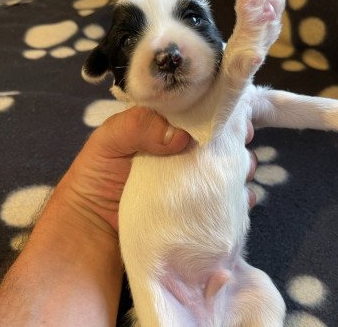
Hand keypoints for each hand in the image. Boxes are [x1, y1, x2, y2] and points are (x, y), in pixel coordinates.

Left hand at [57, 107, 256, 234]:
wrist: (94, 227)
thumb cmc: (97, 176)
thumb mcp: (109, 140)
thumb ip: (138, 126)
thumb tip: (182, 136)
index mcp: (162, 130)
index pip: (195, 112)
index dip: (216, 110)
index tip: (233, 114)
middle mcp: (180, 152)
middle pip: (215, 140)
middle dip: (234, 139)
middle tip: (244, 141)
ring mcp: (188, 180)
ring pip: (223, 168)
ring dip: (238, 167)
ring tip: (242, 171)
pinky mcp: (193, 205)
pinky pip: (221, 199)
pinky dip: (238, 198)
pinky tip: (244, 198)